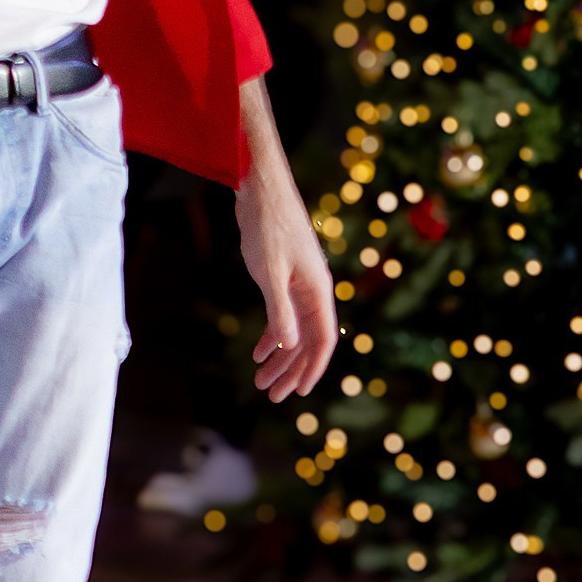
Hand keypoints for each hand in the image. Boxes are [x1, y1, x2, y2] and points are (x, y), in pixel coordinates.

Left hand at [235, 82, 337, 401]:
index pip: (323, 339)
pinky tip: (258, 351)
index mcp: (317, 290)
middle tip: (271, 395)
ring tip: (260, 380)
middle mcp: (313, 290)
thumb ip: (280, 309)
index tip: (298, 392)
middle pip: (308, 340)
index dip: (312, 368)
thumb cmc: (267, 225)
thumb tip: (289, 346)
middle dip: (291, 369)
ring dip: (280, 356)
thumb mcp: (270, 271)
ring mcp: (299, 283)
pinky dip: (272, 334)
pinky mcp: (284, 275)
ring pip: (294, 329)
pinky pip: (282, 314)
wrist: (261, 186)